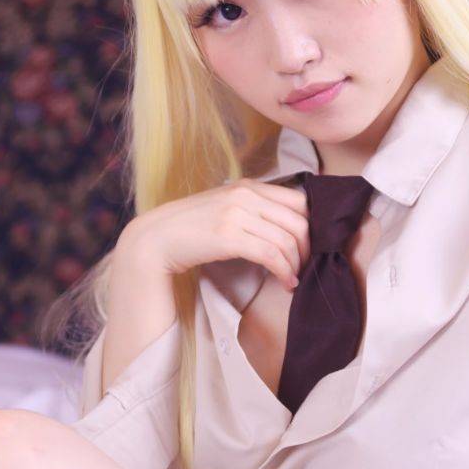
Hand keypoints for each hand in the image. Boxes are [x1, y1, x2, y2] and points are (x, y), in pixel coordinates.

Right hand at [120, 180, 310, 291]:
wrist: (156, 239)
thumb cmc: (191, 229)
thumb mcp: (225, 209)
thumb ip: (252, 209)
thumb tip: (286, 227)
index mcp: (248, 186)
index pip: (299, 200)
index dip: (312, 226)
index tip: (308, 247)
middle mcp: (245, 195)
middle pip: (298, 221)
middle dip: (308, 249)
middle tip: (305, 267)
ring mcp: (236, 213)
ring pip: (287, 240)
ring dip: (296, 265)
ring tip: (293, 279)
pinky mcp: (229, 236)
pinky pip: (271, 254)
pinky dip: (284, 272)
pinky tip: (285, 283)